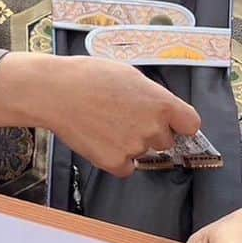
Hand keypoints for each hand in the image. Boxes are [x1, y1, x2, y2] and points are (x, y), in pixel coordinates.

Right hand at [0, 54, 199, 177]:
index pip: (190, 124)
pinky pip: (125, 167)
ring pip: (142, 152)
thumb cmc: (86, 76)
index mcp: (161, 103)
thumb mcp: (127, 75)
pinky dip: (114, 158)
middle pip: (164, 140)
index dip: (177, 123)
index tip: (168, 122)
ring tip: (102, 124)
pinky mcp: (114, 162)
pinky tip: (97, 139)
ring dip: (128, 144)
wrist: (52, 92)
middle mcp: (153, 128)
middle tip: (121, 118)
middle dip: (148, 132)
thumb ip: (150, 95)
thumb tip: (158, 109)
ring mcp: (135, 147)